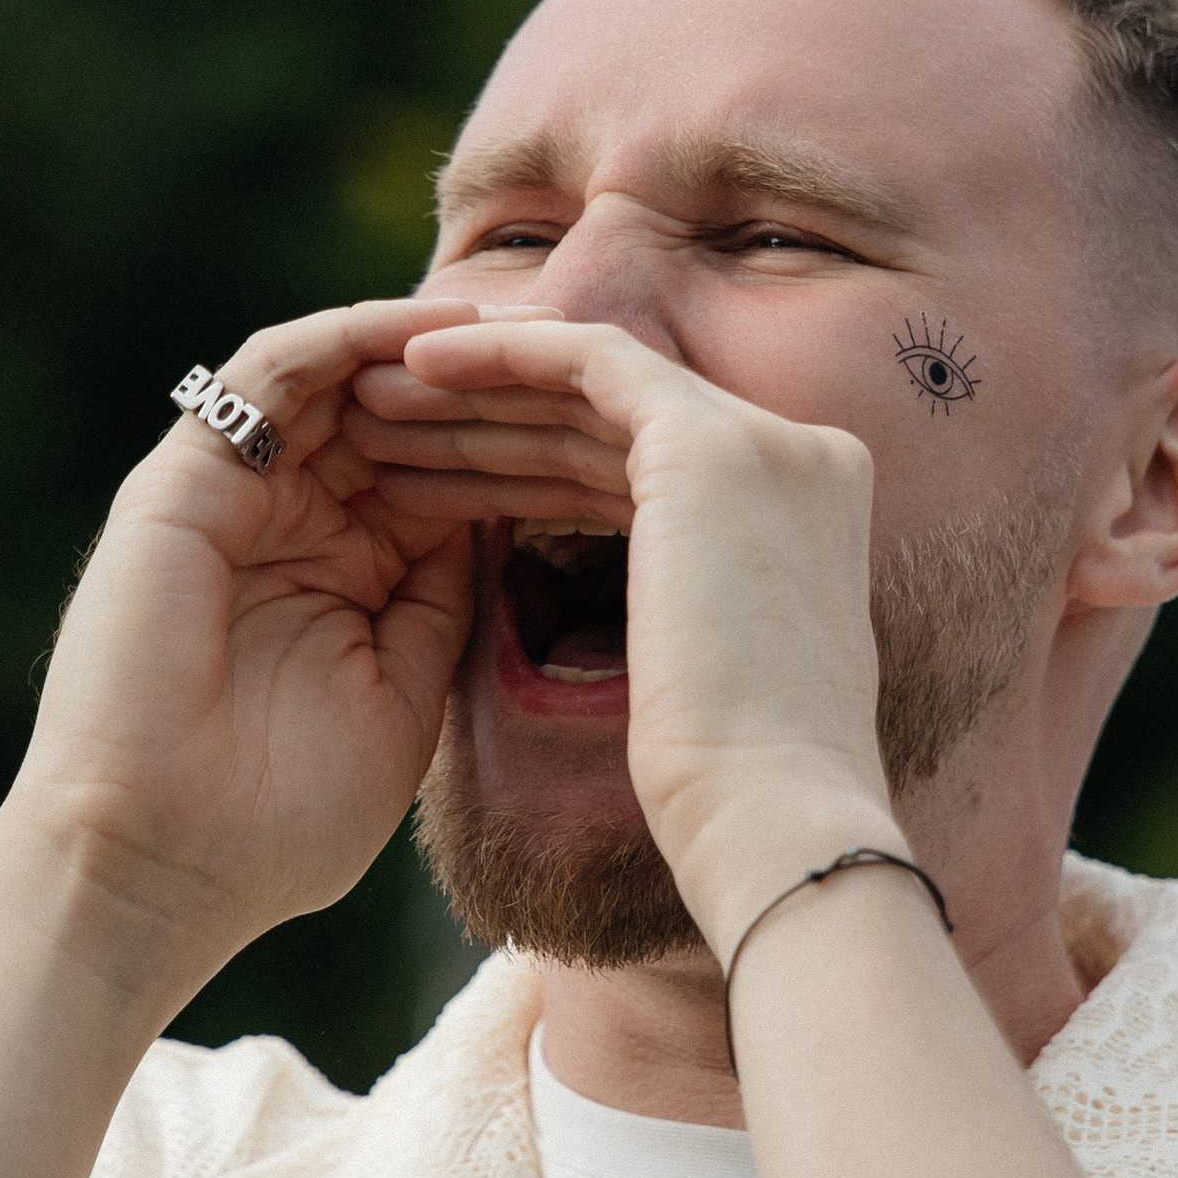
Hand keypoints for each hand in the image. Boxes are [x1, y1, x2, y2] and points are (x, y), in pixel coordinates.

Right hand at [0, 298, 532, 1010]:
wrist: (161, 868)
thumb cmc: (278, 822)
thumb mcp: (406, 692)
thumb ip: (447, 598)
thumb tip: (514, 513)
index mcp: (348, 573)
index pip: (444, 469)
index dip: (529, 437)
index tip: (629, 420)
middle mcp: (292, 519)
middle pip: (401, 407)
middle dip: (494, 371)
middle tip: (594, 332)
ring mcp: (235, 494)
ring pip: (341, 372)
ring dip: (430, 336)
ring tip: (526, 315)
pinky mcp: (183, 480)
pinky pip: (271, 373)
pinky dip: (352, 338)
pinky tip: (433, 325)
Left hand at [350, 316, 900, 952]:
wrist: (771, 820)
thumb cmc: (724, 792)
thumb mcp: (704, 668)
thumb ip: (681, 601)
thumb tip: (637, 605)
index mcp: (807, 513)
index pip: (644, 459)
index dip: (533, 454)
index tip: (438, 475)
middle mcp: (804, 457)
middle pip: (613, 417)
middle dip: (492, 414)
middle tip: (384, 420)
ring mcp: (768, 441)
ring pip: (592, 383)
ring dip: (475, 386)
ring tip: (370, 402)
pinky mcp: (715, 443)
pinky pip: (588, 360)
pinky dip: (500, 357)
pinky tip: (415, 368)